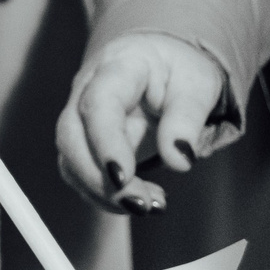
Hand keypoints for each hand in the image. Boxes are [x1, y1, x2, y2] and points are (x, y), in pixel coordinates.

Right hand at [56, 31, 230, 211]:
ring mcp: (81, 117)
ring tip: (151, 204)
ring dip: (105, 193)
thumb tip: (179, 160)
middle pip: (71, 136)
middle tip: (139, 204)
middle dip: (98, 179)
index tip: (123, 178)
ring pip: (72, 161)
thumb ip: (187, 119)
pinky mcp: (84, 143)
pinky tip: (143, 199)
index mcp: (119, 65)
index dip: (105, 143)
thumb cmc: (178, 72)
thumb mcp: (198, 86)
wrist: (163, 67)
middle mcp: (88, 89)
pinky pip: (84, 175)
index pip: (99, 103)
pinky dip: (109, 196)